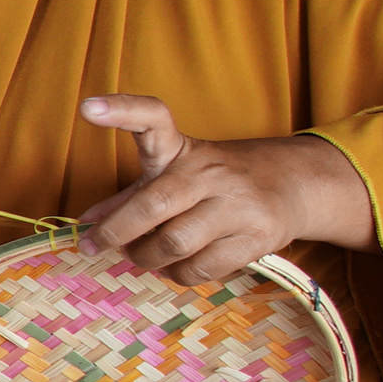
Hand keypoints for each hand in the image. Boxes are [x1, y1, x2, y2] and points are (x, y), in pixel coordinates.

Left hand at [78, 95, 375, 282]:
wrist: (296, 184)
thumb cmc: (216, 182)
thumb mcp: (173, 175)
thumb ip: (129, 197)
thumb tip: (86, 222)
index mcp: (183, 150)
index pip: (154, 120)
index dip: (122, 111)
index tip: (88, 108)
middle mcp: (210, 172)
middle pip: (154, 205)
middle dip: (117, 232)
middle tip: (96, 245)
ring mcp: (238, 204)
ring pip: (174, 244)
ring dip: (147, 258)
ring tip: (144, 255)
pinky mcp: (258, 237)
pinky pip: (201, 268)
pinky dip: (177, 274)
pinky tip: (175, 265)